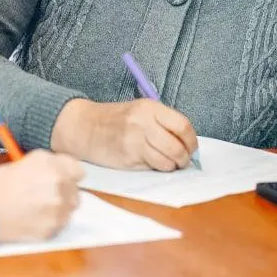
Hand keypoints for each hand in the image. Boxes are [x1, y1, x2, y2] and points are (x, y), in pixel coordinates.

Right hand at [0, 150, 83, 241]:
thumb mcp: (26, 162)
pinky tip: (32, 219)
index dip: (68, 174)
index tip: (60, 178)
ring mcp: (57, 209)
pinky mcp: (51, 229)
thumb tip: (63, 169)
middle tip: (43, 195)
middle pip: (75, 191)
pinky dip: (50, 223)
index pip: (78, 170)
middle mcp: (59, 185)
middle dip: (63, 192)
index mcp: (53, 166)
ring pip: (69, 209)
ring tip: (36, 208)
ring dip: (59, 208)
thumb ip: (49, 164)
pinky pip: (59, 225)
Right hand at [51, 99, 198, 170]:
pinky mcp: (127, 158)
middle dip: (184, 158)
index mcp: (149, 108)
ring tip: (168, 163)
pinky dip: (156, 168)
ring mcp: (134, 142)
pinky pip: (151, 168)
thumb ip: (162, 123)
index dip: (192, 141)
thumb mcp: (139, 111)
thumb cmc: (114, 120)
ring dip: (172, 166)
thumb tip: (187, 143)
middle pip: (177, 147)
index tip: (192, 147)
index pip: (182, 126)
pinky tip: (151, 163)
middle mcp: (143, 123)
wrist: (83, 127)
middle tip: (183, 161)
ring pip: (166, 161)